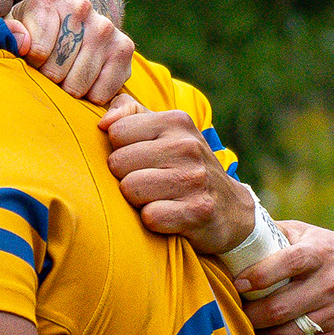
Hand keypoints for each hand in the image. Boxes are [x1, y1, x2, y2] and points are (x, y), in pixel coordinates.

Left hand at [9, 0, 134, 102]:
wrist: (68, 31)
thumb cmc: (31, 33)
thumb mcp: (12, 31)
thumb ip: (7, 34)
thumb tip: (23, 44)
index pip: (36, 51)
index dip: (31, 64)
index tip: (32, 57)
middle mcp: (81, 6)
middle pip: (55, 69)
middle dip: (48, 78)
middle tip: (49, 69)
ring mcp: (106, 27)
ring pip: (77, 84)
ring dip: (68, 89)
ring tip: (65, 75)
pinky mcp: (124, 48)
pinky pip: (102, 92)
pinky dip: (91, 97)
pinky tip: (86, 82)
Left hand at [99, 95, 254, 253]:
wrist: (230, 209)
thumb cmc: (182, 167)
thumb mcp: (163, 132)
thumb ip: (129, 113)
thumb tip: (103, 122)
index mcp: (176, 121)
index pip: (116, 132)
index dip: (122, 150)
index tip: (142, 159)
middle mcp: (188, 146)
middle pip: (117, 162)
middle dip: (126, 177)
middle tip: (151, 182)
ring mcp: (195, 177)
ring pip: (129, 189)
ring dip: (138, 200)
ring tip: (159, 198)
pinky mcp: (198, 211)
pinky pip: (149, 216)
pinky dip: (153, 221)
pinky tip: (170, 215)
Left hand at [237, 222, 333, 334]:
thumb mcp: (312, 234)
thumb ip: (277, 233)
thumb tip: (235, 228)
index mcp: (320, 253)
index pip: (288, 262)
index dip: (259, 274)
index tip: (237, 283)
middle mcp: (331, 284)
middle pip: (281, 307)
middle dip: (250, 314)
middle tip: (230, 312)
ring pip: (288, 334)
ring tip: (241, 331)